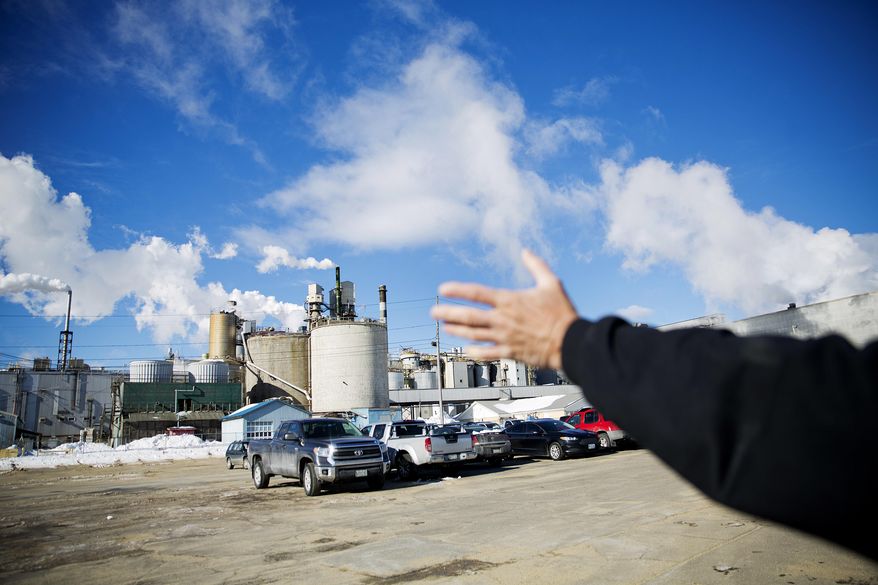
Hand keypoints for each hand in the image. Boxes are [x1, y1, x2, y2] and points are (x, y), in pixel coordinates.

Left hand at [430, 249, 577, 369]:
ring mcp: (504, 338)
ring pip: (473, 334)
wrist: (571, 343)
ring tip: (445, 326)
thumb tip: (526, 251)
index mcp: (510, 301)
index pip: (477, 293)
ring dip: (456, 330)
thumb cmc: (562, 314)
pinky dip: (474, 351)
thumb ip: (536, 266)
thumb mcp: (551, 283)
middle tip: (433, 311)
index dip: (457, 290)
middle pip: (468, 316)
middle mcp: (503, 320)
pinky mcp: (509, 353)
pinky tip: (465, 348)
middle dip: (447, 312)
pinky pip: (486, 353)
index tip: (443, 288)